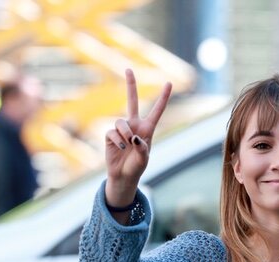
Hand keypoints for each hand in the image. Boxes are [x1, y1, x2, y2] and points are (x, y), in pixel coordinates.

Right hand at [105, 69, 171, 205]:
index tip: (169, 83)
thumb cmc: (137, 167)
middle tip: (128, 69)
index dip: (163, 97)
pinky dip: (117, 140)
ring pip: (120, 122)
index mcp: (148, 129)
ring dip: (124, 133)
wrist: (123, 175)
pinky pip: (111, 132)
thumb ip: (142, 148)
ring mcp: (122, 129)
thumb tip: (132, 137)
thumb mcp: (144, 158)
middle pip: (132, 101)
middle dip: (130, 85)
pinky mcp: (110, 135)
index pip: (157, 110)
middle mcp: (134, 125)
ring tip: (127, 145)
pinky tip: (119, 148)